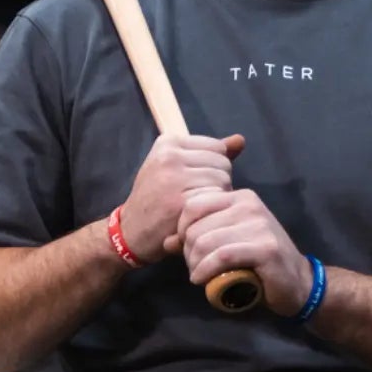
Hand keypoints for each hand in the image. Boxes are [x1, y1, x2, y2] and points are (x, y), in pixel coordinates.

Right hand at [117, 132, 243, 261]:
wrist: (131, 232)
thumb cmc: (157, 199)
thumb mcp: (176, 168)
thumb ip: (209, 154)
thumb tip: (240, 140)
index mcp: (168, 142)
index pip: (218, 147)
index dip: (214, 168)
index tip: (195, 182)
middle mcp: (170, 155)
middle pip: (223, 164)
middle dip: (218, 182)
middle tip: (197, 198)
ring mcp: (174, 178)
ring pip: (223, 180)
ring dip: (218, 197)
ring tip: (198, 207)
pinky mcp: (182, 201)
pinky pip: (217, 199)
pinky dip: (213, 210)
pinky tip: (199, 217)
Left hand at [175, 188, 314, 317]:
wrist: (298, 283)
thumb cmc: (259, 264)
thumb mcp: (226, 245)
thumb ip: (198, 240)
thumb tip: (166, 241)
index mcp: (240, 197)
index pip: (193, 205)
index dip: (181, 230)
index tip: (186, 250)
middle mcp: (250, 205)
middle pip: (196, 226)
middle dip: (187, 252)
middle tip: (193, 268)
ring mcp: (260, 225)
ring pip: (206, 241)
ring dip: (195, 264)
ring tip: (198, 275)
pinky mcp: (265, 248)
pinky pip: (223, 256)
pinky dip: (206, 270)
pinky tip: (202, 280)